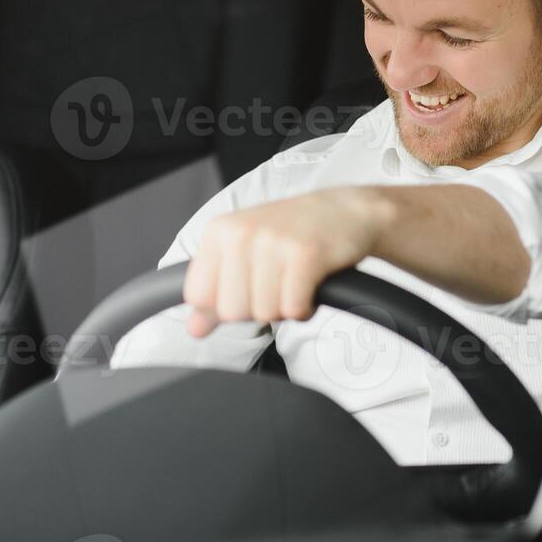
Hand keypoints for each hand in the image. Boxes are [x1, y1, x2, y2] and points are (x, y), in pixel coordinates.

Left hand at [182, 187, 391, 337]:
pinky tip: (311, 287)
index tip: (246, 290)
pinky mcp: (305, 254)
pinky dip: (306, 308)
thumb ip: (216, 291)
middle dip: (257, 309)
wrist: (347, 212)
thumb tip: (194, 329)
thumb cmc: (294, 233)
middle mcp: (241, 232)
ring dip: (285, 308)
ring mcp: (273, 242)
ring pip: (264, 313)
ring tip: (295, 282)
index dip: (222, 306)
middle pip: (231, 311)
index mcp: (219, 231)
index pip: (197, 295)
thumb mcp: (245, 253)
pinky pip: (294, 309)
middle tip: (277, 284)